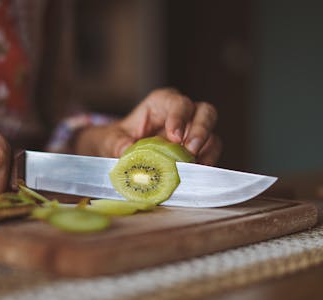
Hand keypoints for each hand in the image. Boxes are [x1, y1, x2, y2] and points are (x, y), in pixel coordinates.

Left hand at [75, 88, 221, 164]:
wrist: (119, 154)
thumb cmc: (118, 140)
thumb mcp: (111, 139)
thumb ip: (117, 143)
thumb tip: (127, 150)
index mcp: (162, 103)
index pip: (178, 103)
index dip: (180, 117)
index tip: (175, 136)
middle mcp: (183, 114)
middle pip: (205, 113)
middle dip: (200, 131)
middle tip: (190, 150)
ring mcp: (193, 133)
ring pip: (212, 135)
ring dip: (206, 151)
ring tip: (193, 166)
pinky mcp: (197, 151)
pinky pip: (209, 155)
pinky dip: (205, 164)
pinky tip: (194, 174)